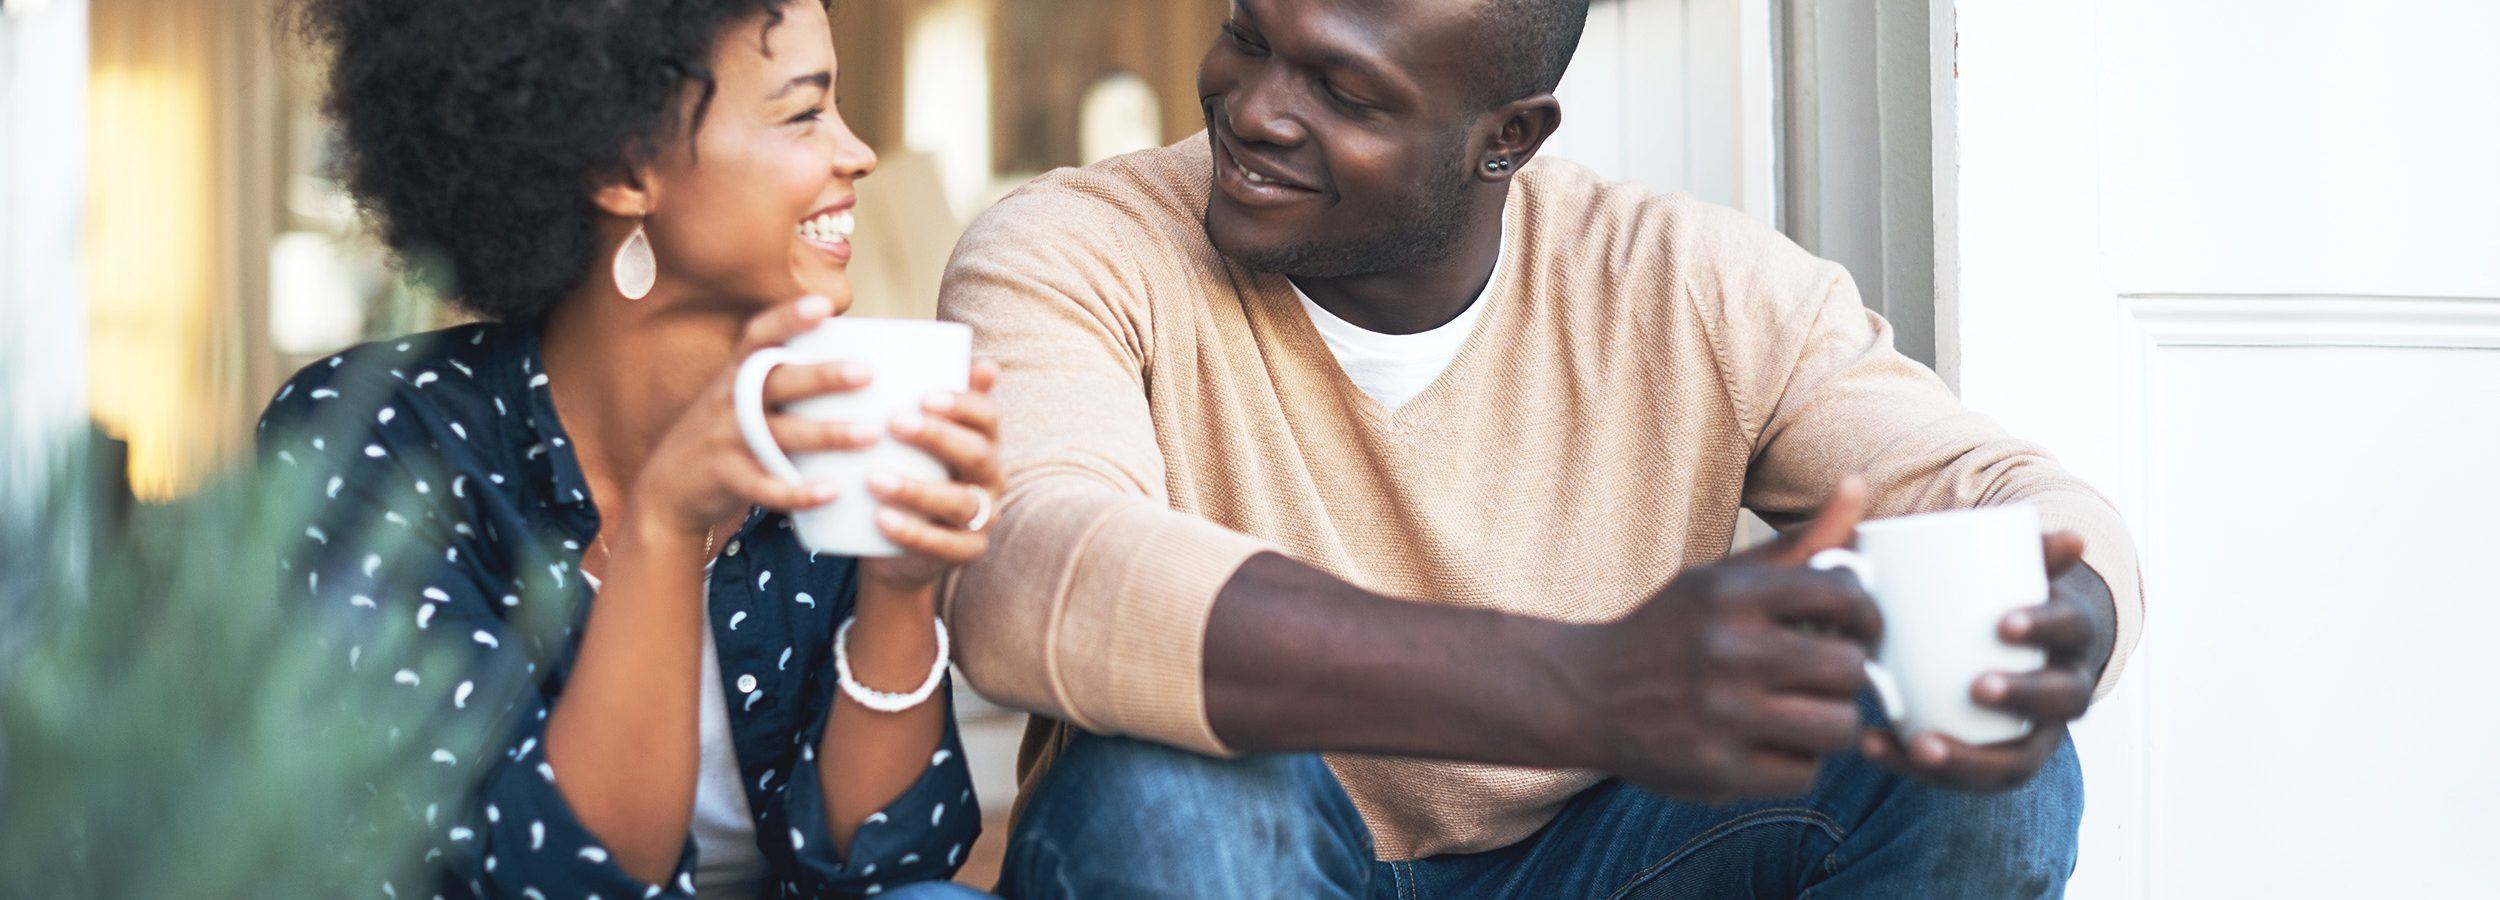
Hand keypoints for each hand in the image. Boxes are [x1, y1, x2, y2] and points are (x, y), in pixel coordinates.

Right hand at [627, 296, 870, 535]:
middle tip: (867, 371)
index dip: (788, 317)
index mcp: (736, 375)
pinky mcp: (726, 478)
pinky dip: (799, 491)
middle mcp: (729, 402)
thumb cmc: (726, 436)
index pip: (759, 336)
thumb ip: (779, 379)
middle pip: (777, 382)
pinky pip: (765, 486)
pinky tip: (833, 491)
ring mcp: (725, 440)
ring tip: (871, 433)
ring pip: (779, 434)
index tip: (824, 305)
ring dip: (827, 433)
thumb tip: (851, 356)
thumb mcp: (739, 399)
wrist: (668, 489)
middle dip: (822, 376)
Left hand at [857, 358, 1004, 592]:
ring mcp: (982, 518)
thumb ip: (920, 403)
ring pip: (960, 501)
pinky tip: (881, 519)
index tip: (924, 395)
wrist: (895, 550)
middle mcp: (990, 478)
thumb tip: (930, 353)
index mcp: (982, 442)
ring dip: (917, 488)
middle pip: (977, 454)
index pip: (987, 416)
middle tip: (895, 422)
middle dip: (939, 437)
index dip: (962, 404)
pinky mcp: (965, 552)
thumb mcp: (909, 441)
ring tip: (874, 478)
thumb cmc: (904, 477)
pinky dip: (913, 532)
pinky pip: (944, 545)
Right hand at [1560, 479, 1880, 801]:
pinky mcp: (1717, 771)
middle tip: (1829, 675)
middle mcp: (1726, 652)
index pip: (1845, 595)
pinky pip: (1804, 774)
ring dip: (1832, 722)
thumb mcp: (1722, 579)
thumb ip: (1800, 542)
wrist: (1584, 695)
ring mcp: (1721, 716)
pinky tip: (1771, 742)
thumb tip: (1859, 485)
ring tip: (1808, 711)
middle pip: (1851, 669)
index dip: (1865, 614)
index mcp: (1730, 595)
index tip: (1854, 626)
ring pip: (1838, 727)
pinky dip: (1797, 760)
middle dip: (1849, 673)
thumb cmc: (1671, 632)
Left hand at [1857, 531, 2116, 790]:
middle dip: (2021, 697)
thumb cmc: (2005, 597)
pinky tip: (1872, 745)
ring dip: (1968, 759)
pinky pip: (1964, 779)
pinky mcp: (1992, 760)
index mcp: (2070, 637)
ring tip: (1919, 744)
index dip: (2043, 627)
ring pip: (2015, 761)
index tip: (2001, 623)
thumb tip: (2072, 538)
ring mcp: (2033, 735)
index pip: (2070, 630)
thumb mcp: (2016, 570)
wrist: (2016, 644)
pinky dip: (1916, 767)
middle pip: (2060, 702)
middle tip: (1976, 686)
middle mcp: (2065, 691)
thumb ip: (2026, 548)